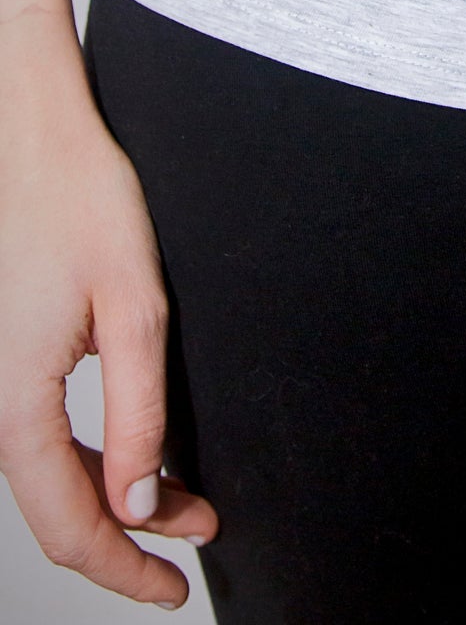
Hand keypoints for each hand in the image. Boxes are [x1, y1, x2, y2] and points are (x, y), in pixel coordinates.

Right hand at [0, 17, 216, 605]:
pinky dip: (95, 458)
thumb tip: (140, 504)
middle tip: (200, 536)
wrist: (37, 133)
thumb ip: (138, 411)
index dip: (122, 569)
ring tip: (187, 499)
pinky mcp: (12, 357)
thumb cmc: (83, 197)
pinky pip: (46, 436)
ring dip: (117, 495)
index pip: (67, 523)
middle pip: (58, 506)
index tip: (174, 589)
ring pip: (52, 474)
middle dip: (130, 536)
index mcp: (16, 398)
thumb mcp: (134, 305)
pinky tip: (140, 455)